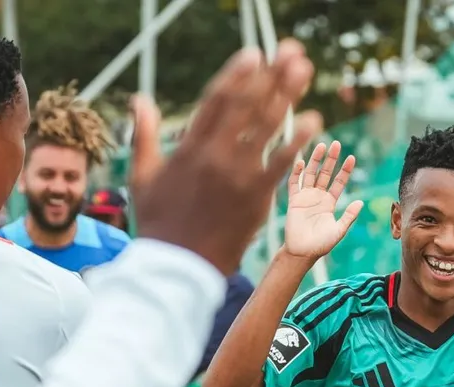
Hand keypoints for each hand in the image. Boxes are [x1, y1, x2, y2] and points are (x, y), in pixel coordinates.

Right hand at [129, 39, 322, 274]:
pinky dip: (298, 141)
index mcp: (188, 148)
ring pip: (266, 128)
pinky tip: (314, 120)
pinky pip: (282, 164)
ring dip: (287, 96)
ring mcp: (238, 176)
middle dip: (271, 77)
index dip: (237, 75)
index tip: (254, 54)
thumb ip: (144, 134)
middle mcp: (215, 156)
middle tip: (291, 52)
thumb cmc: (159, 222)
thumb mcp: (143, 176)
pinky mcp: (257, 198)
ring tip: (304, 71)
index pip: (216, 102)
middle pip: (247, 106)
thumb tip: (139, 98)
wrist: (177, 268)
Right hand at [283, 141, 363, 258]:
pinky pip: (294, 184)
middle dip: (330, 159)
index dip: (345, 170)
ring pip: (310, 174)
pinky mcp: (294, 201)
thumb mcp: (339, 230)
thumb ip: (349, 216)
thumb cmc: (321, 244)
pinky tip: (301, 162)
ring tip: (321, 146)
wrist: (302, 252)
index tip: (351, 157)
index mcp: (329, 203)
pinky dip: (297, 173)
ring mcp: (305, 197)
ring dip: (315, 160)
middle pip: (325, 173)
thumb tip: (361, 202)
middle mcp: (318, 197)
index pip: (339, 182)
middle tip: (336, 144)